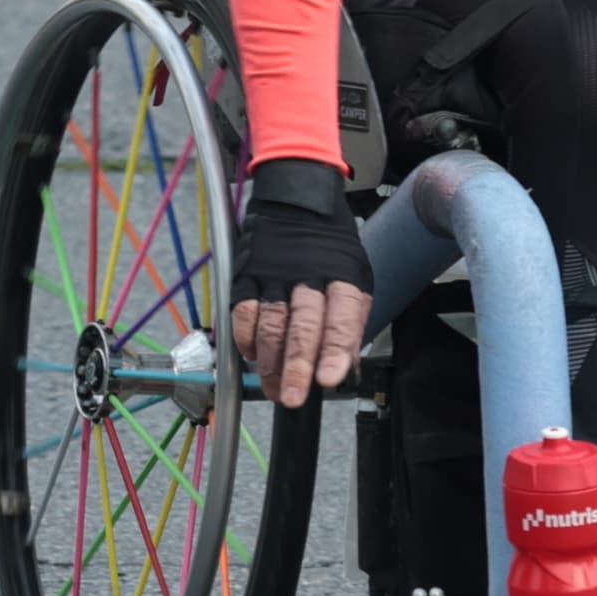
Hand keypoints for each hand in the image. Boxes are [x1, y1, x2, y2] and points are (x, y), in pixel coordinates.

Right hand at [229, 159, 373, 406]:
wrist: (295, 197)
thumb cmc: (329, 248)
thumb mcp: (354, 278)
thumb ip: (349, 324)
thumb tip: (346, 370)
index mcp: (341, 275)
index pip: (341, 317)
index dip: (335, 350)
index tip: (330, 380)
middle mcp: (308, 275)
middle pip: (302, 325)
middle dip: (297, 365)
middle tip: (293, 398)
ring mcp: (273, 274)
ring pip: (270, 323)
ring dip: (270, 361)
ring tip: (274, 388)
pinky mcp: (247, 275)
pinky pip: (242, 312)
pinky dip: (245, 339)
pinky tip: (252, 356)